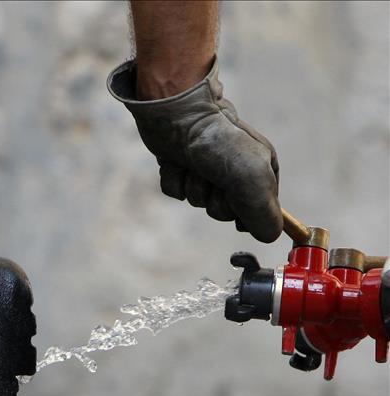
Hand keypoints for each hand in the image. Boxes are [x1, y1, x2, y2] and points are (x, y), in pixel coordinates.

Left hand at [108, 59, 282, 243]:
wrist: (176, 110)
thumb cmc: (219, 140)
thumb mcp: (251, 179)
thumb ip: (264, 213)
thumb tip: (269, 235)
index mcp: (262, 169)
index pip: (261, 213)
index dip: (246, 212)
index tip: (237, 199)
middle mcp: (238, 170)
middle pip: (226, 213)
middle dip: (216, 200)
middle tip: (214, 176)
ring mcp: (209, 168)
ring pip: (199, 202)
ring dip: (194, 188)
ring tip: (195, 163)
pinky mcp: (183, 165)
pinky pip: (177, 192)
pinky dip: (175, 180)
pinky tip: (178, 160)